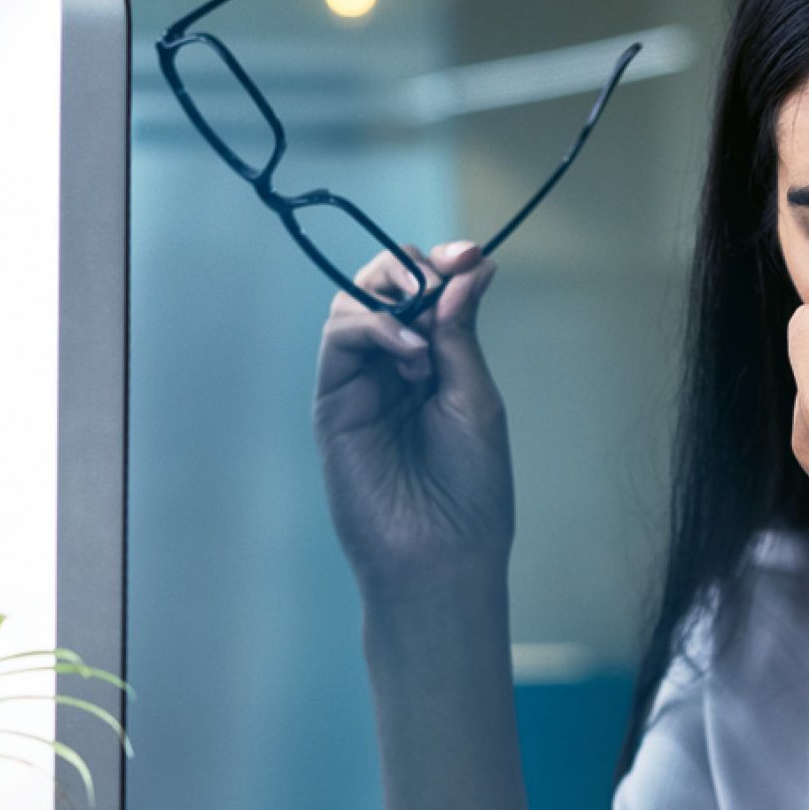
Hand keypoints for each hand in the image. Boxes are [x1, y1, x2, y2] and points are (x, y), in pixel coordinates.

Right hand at [313, 239, 511, 604]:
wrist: (441, 555)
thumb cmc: (469, 489)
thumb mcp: (475, 396)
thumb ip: (462, 332)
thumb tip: (473, 265)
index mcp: (434, 364)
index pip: (425, 292)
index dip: (443, 264)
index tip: (471, 254)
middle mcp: (392, 367)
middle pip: (382, 285)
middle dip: (411, 267)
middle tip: (444, 273)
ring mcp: (359, 384)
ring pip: (352, 302)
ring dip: (392, 295)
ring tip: (426, 333)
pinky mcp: (333, 403)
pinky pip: (339, 339)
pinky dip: (373, 327)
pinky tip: (409, 352)